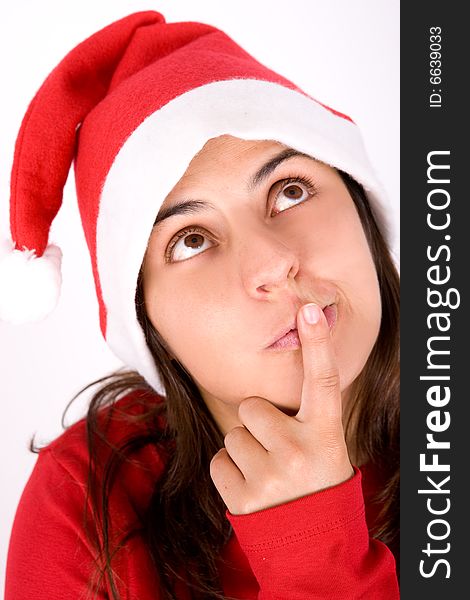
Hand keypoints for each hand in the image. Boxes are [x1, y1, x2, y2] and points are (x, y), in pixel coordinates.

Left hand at [209, 303, 353, 514]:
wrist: (313, 547)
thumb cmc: (316, 486)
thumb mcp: (326, 449)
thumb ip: (305, 417)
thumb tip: (272, 384)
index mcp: (325, 435)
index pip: (323, 380)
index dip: (317, 343)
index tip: (308, 309)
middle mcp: (300, 451)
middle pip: (252, 407)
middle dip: (258, 425)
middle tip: (280, 452)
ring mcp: (271, 476)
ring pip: (232, 435)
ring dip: (245, 451)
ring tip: (269, 474)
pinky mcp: (243, 498)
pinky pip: (219, 461)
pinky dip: (231, 473)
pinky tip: (254, 488)